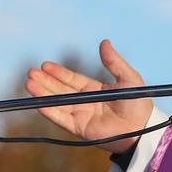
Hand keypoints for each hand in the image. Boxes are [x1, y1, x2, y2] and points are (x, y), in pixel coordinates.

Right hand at [26, 40, 150, 154]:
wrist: (142, 128)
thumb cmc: (139, 103)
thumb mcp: (128, 77)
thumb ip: (113, 61)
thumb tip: (104, 43)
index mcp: (95, 90)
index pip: (72, 79)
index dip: (58, 73)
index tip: (45, 65)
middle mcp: (86, 102)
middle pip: (61, 90)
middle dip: (45, 81)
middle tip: (30, 72)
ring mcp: (82, 115)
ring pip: (58, 102)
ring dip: (43, 94)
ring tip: (29, 83)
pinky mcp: (80, 129)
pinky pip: (62, 119)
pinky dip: (50, 111)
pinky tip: (38, 103)